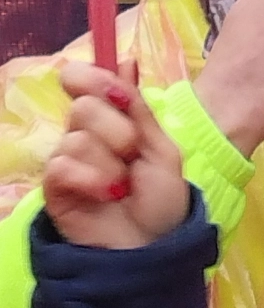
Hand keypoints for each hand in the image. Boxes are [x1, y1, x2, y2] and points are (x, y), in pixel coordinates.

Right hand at [43, 61, 189, 249]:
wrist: (151, 248)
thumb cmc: (161, 202)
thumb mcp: (163, 152)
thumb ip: (140, 110)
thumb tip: (127, 59)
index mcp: (108, 121)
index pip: (81, 80)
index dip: (94, 79)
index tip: (117, 94)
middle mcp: (82, 135)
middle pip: (83, 107)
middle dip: (118, 132)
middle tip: (133, 156)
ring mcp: (66, 160)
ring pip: (77, 139)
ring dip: (111, 165)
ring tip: (124, 188)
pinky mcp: (55, 186)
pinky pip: (64, 166)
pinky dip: (94, 181)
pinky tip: (109, 195)